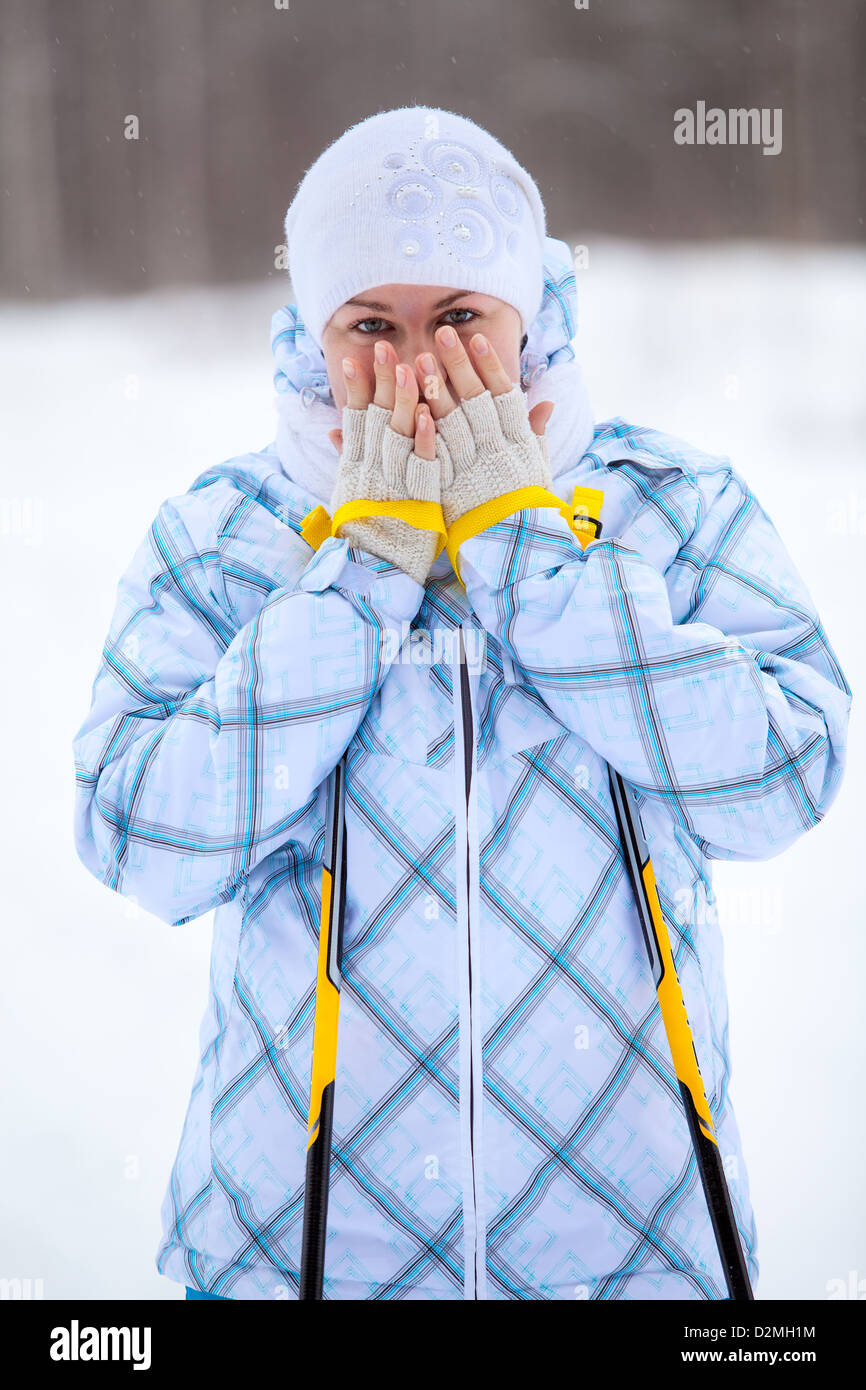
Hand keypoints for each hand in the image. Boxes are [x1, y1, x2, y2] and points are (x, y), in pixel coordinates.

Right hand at [327, 346, 441, 585]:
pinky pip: (422, 465)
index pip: (354, 419)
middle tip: (383, 348)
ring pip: (400, 435)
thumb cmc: (362, 537)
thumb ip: (348, 458)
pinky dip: (425, 440)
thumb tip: (333, 429)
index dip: (354, 388)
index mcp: (354, 469)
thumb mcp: (349, 494)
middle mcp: (371, 471)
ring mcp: (394, 484)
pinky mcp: (418, 500)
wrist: (371, 577)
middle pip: (376, 417)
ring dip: (405, 401)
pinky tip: (430, 415)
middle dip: (380, 381)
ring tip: (410, 367)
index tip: (352, 359)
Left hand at [411, 327, 554, 528]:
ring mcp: (470, 469)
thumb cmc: (524, 507)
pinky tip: (410, 410)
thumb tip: (546, 406)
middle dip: (458, 366)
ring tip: (420, 360)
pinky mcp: (448, 488)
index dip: (490, 366)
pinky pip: (433, 457)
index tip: (477, 339)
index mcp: (517, 443)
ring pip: (451, 423)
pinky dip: (422, 433)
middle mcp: (495, 451)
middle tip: (442, 334)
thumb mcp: (537, 469)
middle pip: (474, 401)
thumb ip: (536, 435)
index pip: (503, 396)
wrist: (510, 549)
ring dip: (435, 390)